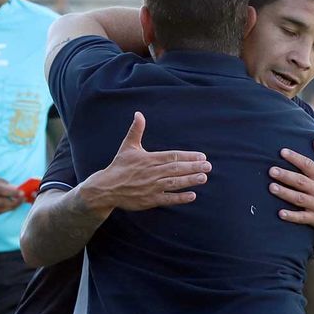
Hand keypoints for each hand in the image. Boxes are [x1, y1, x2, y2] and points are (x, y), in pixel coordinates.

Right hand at [0, 174, 24, 217]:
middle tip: (22, 199)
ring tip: (16, 203)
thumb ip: (1, 183)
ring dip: (9, 207)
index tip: (22, 193)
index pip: (0, 191)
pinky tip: (6, 206)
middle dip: (14, 202)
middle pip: (0, 203)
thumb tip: (16, 189)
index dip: (13, 193)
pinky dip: (1, 210)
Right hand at [80, 112, 210, 217]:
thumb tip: (138, 113)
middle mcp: (151, 173)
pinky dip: (179, 198)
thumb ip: (136, 130)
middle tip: (208, 166)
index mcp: (148, 159)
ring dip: (189, 181)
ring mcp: (151, 187)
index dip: (188, 156)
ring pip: (173, 183)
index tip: (201, 156)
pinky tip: (192, 195)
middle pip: (176, 169)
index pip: (172, 156)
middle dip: (193, 167)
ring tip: (204, 178)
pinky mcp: (149, 200)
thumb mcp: (127, 146)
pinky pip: (167, 199)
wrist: (105, 188)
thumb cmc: (119, 166)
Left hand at [268, 140, 313, 234]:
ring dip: (285, 193)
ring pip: (298, 198)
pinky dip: (292, 216)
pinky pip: (302, 217)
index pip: (308, 165)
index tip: (282, 152)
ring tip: (271, 187)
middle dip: (286, 175)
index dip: (295, 158)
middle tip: (271, 170)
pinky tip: (280, 213)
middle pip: (300, 181)